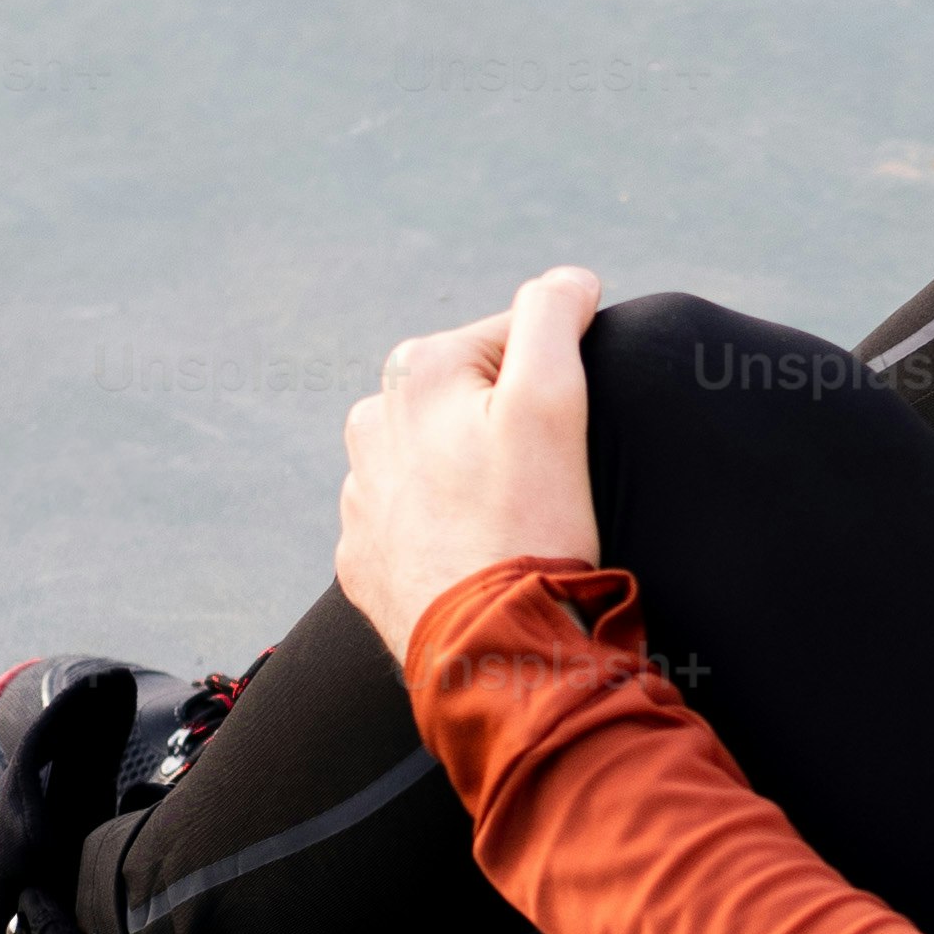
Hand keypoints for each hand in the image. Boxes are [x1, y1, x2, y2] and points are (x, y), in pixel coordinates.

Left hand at [336, 266, 604, 661]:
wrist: (490, 652)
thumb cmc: (528, 525)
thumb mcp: (554, 401)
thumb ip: (554, 317)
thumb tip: (568, 281)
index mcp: (413, 372)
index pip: (511, 339)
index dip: (557, 380)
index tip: (571, 435)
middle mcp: (370, 425)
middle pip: (471, 398)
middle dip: (511, 426)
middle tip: (549, 481)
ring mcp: (362, 497)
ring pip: (440, 458)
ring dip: (476, 474)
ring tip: (515, 521)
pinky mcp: (364, 557)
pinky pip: (416, 521)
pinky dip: (450, 528)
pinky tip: (481, 554)